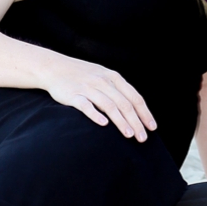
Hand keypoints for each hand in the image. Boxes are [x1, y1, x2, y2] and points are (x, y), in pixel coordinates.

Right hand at [40, 51, 156, 140]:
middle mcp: (103, 82)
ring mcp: (88, 88)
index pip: (134, 97)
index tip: (152, 127)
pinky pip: (86, 105)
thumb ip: (117, 89)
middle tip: (143, 138)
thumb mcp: (103, 75)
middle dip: (136, 122)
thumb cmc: (82, 74)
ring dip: (121, 121)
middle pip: (124, 104)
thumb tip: (135, 108)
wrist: (54, 67)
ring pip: (109, 106)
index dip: (144, 113)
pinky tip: (104, 125)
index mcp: (113, 77)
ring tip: (129, 135)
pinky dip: (96, 115)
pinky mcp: (74, 95)